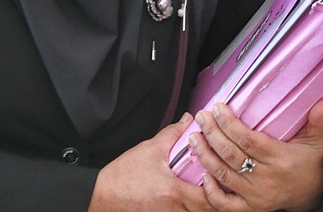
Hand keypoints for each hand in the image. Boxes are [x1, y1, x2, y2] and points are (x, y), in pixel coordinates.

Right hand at [88, 113, 210, 211]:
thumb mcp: (150, 148)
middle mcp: (173, 208)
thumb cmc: (124, 174)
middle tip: (217, 183)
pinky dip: (188, 208)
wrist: (104, 194)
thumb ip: (172, 134)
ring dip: (201, 205)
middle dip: (213, 199)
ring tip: (203, 189)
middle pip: (205, 210)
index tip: (218, 176)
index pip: (207, 197)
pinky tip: (188, 198)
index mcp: (173, 191)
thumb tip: (188, 120)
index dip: (217, 188)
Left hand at [186, 99, 322, 211]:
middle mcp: (266, 179)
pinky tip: (202, 173)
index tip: (217, 108)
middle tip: (201, 117)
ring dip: (205, 155)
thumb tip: (322, 103)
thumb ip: (319, 122)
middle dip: (212, 134)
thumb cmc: (307, 163)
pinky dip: (211, 191)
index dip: (230, 124)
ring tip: (194, 136)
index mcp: (280, 159)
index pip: (249, 140)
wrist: (310, 192)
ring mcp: (256, 195)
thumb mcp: (317, 141)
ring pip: (223, 175)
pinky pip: (225, 203)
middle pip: (231, 155)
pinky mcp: (249, 207)